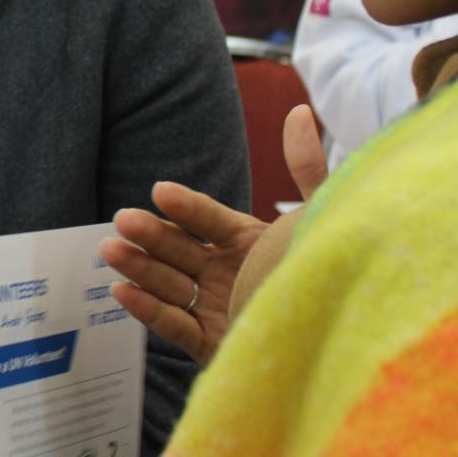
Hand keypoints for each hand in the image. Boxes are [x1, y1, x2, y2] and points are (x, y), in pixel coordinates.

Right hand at [100, 105, 325, 364]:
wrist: (346, 344)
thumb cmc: (331, 276)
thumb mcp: (319, 218)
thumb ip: (306, 168)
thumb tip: (300, 111)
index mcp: (247, 242)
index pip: (208, 218)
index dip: (185, 206)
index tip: (161, 191)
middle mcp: (226, 272)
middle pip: (180, 250)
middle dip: (150, 235)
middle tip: (123, 220)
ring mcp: (215, 307)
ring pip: (169, 284)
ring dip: (139, 267)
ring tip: (111, 251)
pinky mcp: (211, 344)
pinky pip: (174, 325)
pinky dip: (148, 310)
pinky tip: (121, 291)